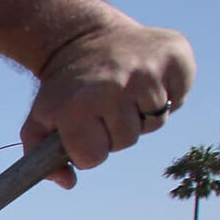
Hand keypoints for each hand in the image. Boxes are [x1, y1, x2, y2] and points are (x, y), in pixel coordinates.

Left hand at [25, 20, 194, 187]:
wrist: (82, 37)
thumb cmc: (63, 88)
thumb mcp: (39, 120)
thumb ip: (40, 159)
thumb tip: (69, 182)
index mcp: (78, 106)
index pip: (95, 156)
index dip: (89, 150)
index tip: (85, 131)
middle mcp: (115, 87)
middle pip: (127, 140)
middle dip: (115, 130)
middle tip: (104, 105)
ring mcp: (148, 70)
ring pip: (156, 121)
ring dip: (141, 112)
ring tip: (124, 89)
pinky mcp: (176, 56)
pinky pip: (180, 97)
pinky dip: (168, 92)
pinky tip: (146, 76)